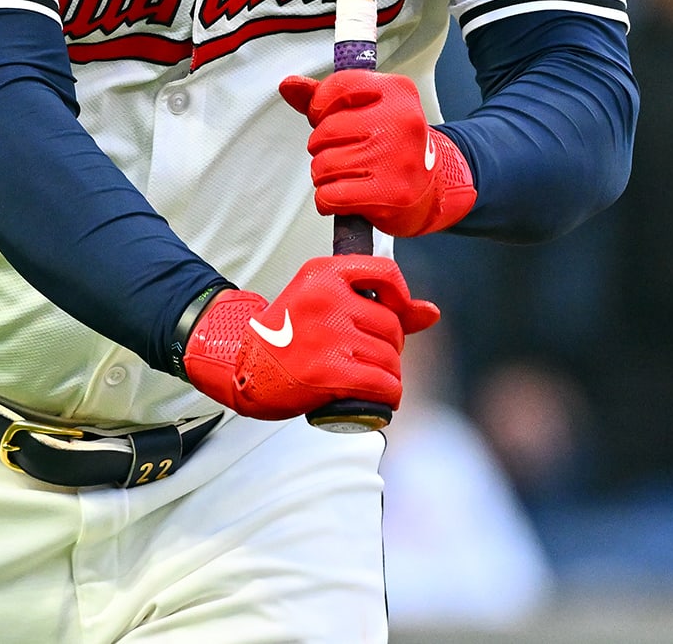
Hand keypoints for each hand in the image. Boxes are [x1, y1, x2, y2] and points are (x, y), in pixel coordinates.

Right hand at [179, 256, 440, 419]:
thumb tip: (431, 313)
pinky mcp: (328, 372)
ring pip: (390, 358)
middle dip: (391, 348)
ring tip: (371, 380)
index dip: (402, 297)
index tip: (398, 314)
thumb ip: (377, 303)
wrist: (241, 365)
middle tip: (371, 359)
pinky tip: (380, 399)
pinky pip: (382, 384)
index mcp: (323, 273)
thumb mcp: (323, 303)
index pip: (385, 272)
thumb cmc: (285, 335)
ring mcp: (327, 336)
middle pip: (392, 325)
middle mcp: (327, 299)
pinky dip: (388, 396)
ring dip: (389, 376)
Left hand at [280, 70, 475, 236]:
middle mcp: (401, 121)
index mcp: (397, 92)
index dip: (320, 107)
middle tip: (345, 153)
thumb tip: (289, 84)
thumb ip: (325, 98)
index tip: (326, 117)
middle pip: (326, 131)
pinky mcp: (391, 193)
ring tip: (348, 175)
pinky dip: (328, 200)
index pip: (337, 87)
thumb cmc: (393, 149)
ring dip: (325, 176)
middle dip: (323, 147)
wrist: (431, 191)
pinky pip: (330, 196)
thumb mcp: (366, 112)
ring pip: (324, 165)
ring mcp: (397, 159)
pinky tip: (346, 195)